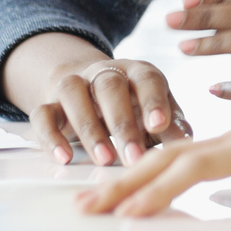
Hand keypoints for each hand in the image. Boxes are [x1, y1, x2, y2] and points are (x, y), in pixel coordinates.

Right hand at [1, 31, 189, 166]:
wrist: (87, 88)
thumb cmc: (133, 106)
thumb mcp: (154, 112)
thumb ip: (171, 125)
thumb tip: (187, 143)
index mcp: (137, 71)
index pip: (147, 79)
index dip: (153, 101)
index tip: (160, 126)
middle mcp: (104, 72)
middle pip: (110, 87)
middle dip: (123, 123)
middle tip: (134, 157)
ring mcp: (74, 85)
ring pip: (74, 95)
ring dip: (89, 128)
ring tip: (104, 159)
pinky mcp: (49, 103)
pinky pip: (43, 114)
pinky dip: (51, 136)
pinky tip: (64, 158)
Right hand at [75, 93, 230, 217]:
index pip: (201, 165)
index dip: (164, 189)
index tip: (130, 213)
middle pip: (174, 157)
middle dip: (127, 182)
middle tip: (84, 208)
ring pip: (176, 155)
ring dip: (133, 176)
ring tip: (94, 198)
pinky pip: (190, 156)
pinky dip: (155, 168)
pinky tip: (135, 182)